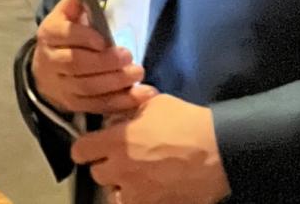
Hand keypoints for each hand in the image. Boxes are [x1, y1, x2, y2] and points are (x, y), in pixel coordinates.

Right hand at [33, 0, 154, 115]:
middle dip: (104, 62)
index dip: (84, 38)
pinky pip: (99, 106)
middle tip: (129, 56)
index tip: (105, 40)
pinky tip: (142, 95)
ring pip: (89, 87)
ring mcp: (63, 86)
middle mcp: (52, 61)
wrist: (46, 71)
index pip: (64, 36)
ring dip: (116, 82)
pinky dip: (122, 102)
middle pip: (77, 64)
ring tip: (138, 73)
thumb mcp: (67, 15)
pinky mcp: (76, 105)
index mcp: (49, 35)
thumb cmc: (64, 38)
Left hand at [71, 95, 229, 203]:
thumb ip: (129, 111)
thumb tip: (118, 117)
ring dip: (121, 186)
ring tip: (137, 177)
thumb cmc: (187, 122)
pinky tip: (152, 188)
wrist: (218, 150)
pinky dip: (141, 198)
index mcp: (116, 142)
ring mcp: (138, 193)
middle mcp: (121, 170)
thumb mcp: (153, 104)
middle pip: (97, 174)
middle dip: (106, 166)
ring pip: (115, 195)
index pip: (80, 150)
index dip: (85, 148)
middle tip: (120, 159)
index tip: (91, 147)